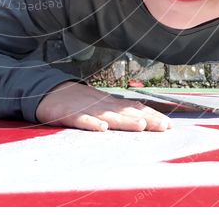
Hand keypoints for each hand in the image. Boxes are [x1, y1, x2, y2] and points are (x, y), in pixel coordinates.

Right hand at [35, 81, 173, 131]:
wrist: (48, 90)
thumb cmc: (78, 101)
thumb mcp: (100, 104)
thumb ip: (119, 111)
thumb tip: (143, 119)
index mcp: (111, 104)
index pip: (136, 109)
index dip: (152, 116)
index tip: (170, 125)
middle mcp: (102, 105)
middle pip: (127, 112)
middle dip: (147, 119)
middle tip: (164, 127)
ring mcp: (86, 108)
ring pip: (108, 115)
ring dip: (125, 121)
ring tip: (140, 125)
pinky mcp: (69, 114)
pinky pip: (81, 119)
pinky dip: (91, 123)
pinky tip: (101, 128)